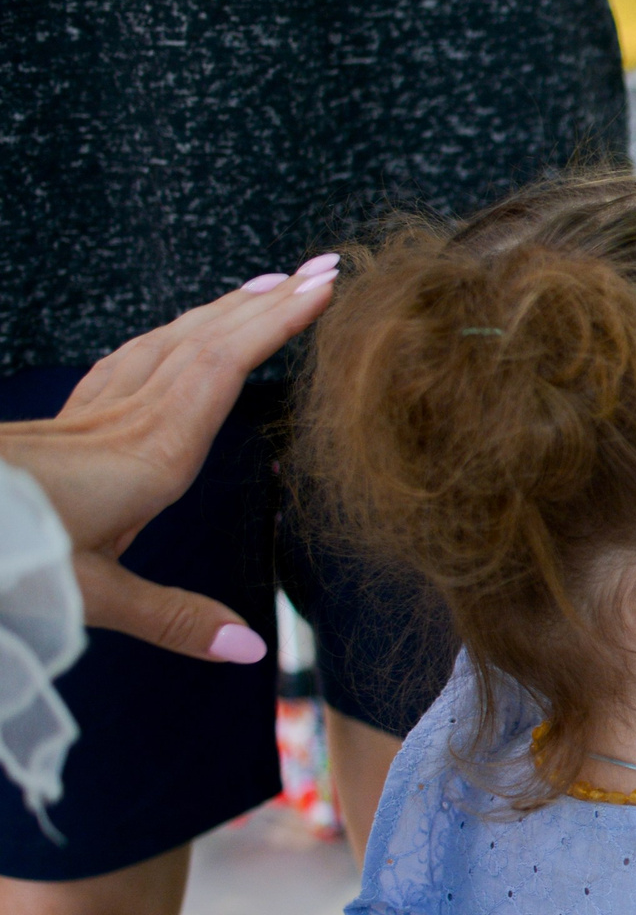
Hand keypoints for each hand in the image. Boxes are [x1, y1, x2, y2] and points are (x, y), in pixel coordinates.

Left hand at [0, 262, 335, 659]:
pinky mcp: (62, 425)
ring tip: (261, 286)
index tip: (324, 285)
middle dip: (265, 299)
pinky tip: (171, 339)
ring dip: (220, 310)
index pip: (223, 366)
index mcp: (148, 456)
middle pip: (203, 340)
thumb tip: (250, 648)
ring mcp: (90, 416)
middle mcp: (124, 422)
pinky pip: (128, 361)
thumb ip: (171, 618)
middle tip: (319, 267)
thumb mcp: (87, 594)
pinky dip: (167, 337)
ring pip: (165, 342)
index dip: (276, 323)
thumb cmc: (5, 548)